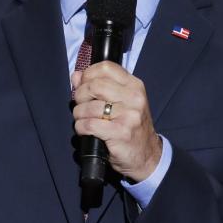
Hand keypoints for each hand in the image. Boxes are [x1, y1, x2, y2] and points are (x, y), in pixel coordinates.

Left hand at [71, 61, 161, 181]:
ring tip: (83, 120)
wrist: (147, 155)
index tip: (83, 85)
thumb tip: (75, 76)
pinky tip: (85, 130)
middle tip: (80, 105)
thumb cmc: (131, 126)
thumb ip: (99, 86)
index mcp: (134, 85)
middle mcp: (134, 98)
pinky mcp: (121, 133)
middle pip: (94, 85)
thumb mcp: (121, 102)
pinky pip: (89, 124)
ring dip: (79, 114)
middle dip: (80, 95)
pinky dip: (81, 127)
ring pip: (89, 107)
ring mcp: (129, 115)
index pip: (106, 67)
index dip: (88, 74)